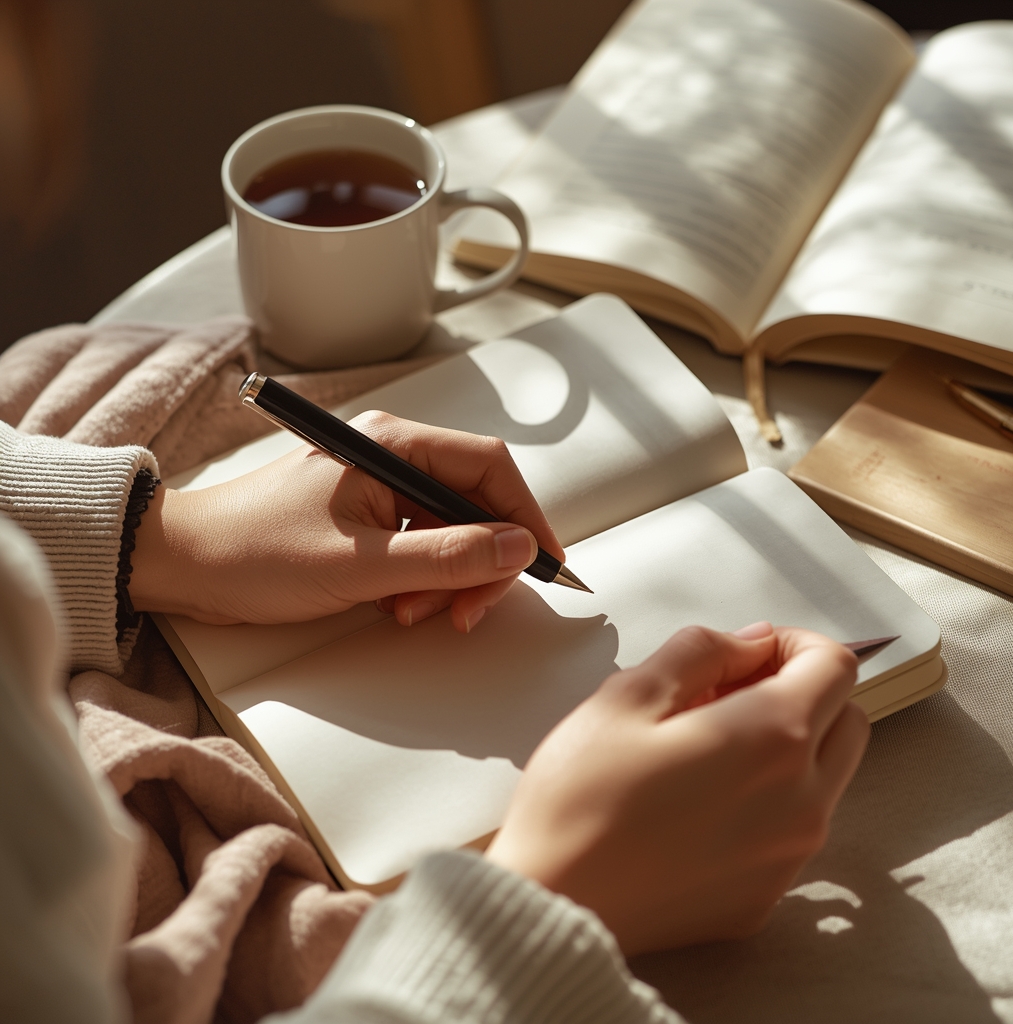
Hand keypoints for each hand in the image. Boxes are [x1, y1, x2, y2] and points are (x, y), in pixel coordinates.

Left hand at [129, 412, 563, 630]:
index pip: (488, 468)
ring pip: (450, 533)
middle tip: (468, 610)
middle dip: (481, 561)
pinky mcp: (367, 521)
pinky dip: (422, 583)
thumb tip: (518, 548)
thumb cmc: (256, 552)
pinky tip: (395, 607)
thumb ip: (446, 556)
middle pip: (474, 504)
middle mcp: (391, 459)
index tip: (546, 563)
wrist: (185, 566)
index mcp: (392, 446)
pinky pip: (420, 549)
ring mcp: (379, 491)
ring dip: (448, 579)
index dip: (527, 515)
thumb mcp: (362, 564)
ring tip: (415, 613)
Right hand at [486, 622, 867, 954]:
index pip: (836, 667)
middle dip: (800, 691)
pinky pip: (794, 830)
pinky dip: (769, 800)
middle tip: (727, 691)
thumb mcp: (627, 694)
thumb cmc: (578, 798)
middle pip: (847, 720)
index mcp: (771, 738)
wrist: (550, 902)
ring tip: (707, 745)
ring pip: (828, 777)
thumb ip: (702, 651)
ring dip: (789, 745)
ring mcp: (788, 857)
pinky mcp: (766, 897)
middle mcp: (800, 800)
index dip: (796, 643)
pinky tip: (699, 801)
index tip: (750, 650)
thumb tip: (752, 643)